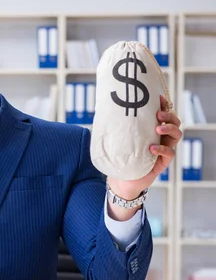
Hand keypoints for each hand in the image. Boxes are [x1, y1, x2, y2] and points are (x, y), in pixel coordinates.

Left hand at [107, 95, 181, 218]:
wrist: (120, 181)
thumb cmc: (119, 158)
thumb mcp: (117, 140)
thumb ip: (115, 127)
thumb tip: (102, 110)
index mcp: (150, 130)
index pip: (163, 114)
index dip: (164, 105)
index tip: (158, 98)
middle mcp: (160, 138)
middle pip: (174, 122)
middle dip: (169, 115)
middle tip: (158, 114)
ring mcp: (163, 150)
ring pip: (176, 135)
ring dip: (169, 128)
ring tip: (158, 127)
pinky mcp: (162, 163)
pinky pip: (170, 153)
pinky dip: (163, 149)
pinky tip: (152, 148)